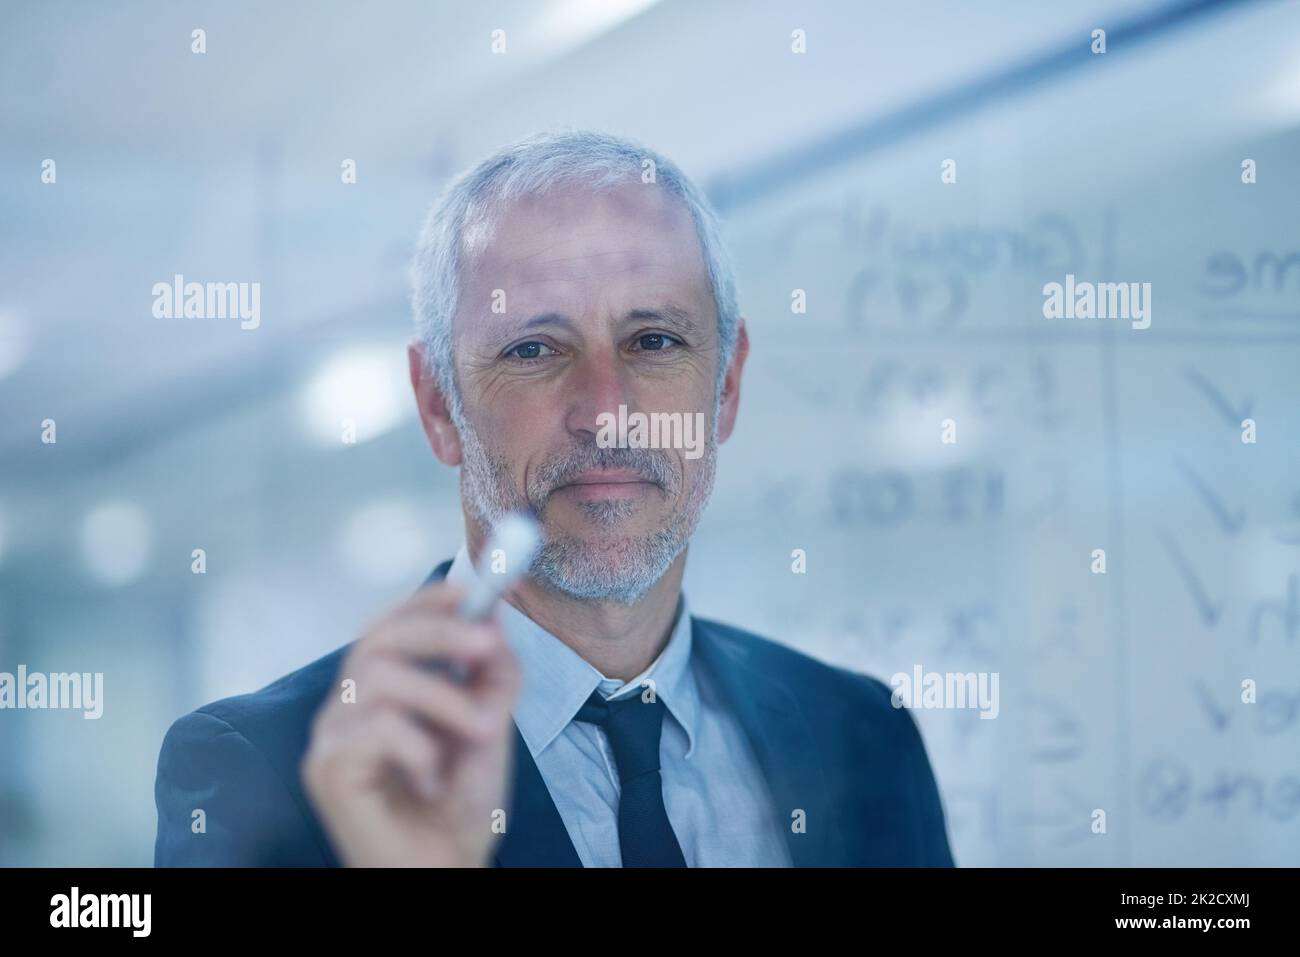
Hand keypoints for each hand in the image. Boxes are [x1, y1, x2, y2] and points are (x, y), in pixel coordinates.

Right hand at [301, 582, 520, 866]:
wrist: (444, 871)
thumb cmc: (457, 806)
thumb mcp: (489, 726)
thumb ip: (491, 675)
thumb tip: (495, 617)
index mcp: (379, 690)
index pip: (389, 625)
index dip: (427, 602)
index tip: (471, 588)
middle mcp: (346, 706)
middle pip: (376, 638)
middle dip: (439, 632)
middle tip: (487, 644)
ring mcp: (330, 737)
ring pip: (378, 678)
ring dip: (444, 698)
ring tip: (484, 732)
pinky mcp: (327, 770)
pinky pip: (375, 729)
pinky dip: (419, 747)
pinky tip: (433, 781)